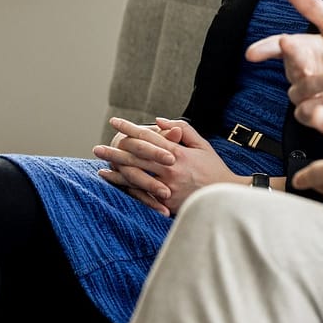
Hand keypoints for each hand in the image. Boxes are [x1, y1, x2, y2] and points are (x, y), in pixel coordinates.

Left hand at [94, 116, 240, 215]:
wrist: (225, 196)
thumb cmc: (214, 168)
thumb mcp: (202, 145)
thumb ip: (182, 129)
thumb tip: (159, 120)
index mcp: (179, 152)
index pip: (149, 136)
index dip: (130, 128)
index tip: (114, 122)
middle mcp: (170, 168)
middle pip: (137, 156)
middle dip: (115, 150)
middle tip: (97, 147)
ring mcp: (167, 186)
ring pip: (135, 175)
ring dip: (115, 169)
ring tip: (99, 164)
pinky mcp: (166, 201)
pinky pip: (141, 193)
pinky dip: (124, 186)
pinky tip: (112, 181)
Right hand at [245, 0, 322, 125]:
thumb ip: (314, 8)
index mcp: (301, 49)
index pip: (276, 47)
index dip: (264, 49)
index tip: (252, 53)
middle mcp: (299, 72)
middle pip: (289, 66)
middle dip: (293, 58)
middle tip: (292, 47)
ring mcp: (304, 95)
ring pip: (302, 89)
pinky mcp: (313, 115)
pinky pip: (308, 111)